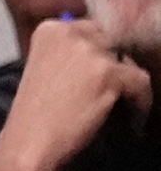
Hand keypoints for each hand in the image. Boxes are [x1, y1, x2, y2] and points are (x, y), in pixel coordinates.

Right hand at [0, 12, 152, 170]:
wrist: (30, 141)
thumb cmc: (35, 114)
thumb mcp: (44, 67)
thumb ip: (70, 53)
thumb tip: (108, 53)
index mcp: (50, 29)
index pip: (91, 29)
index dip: (98, 54)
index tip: (99, 76)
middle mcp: (69, 32)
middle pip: (111, 42)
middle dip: (113, 66)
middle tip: (110, 92)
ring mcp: (90, 51)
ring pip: (128, 62)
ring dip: (127, 84)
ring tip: (119, 106)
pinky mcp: (108, 73)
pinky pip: (141, 81)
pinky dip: (141, 101)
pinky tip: (131, 117)